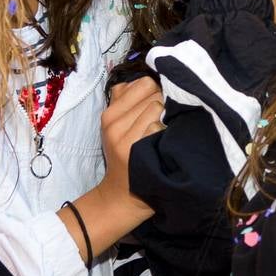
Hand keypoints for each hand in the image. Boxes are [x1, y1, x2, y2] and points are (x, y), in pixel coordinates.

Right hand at [63, 79, 162, 253]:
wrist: (122, 195)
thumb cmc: (126, 156)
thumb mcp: (116, 127)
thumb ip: (124, 100)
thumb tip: (140, 79)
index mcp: (109, 114)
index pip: (144, 83)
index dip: (156, 92)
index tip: (157, 107)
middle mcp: (113, 124)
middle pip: (154, 94)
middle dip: (164, 105)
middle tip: (163, 122)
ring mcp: (125, 138)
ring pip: (159, 108)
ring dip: (167, 119)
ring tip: (164, 133)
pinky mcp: (138, 151)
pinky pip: (161, 127)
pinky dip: (167, 134)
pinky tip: (164, 144)